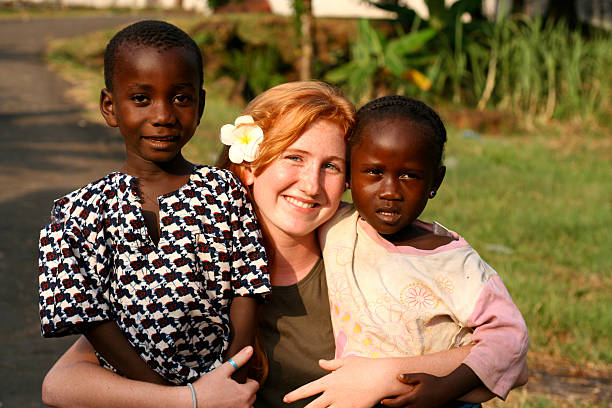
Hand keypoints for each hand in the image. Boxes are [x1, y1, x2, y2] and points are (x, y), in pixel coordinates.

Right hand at [192, 346, 258, 407]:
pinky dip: (235, 407)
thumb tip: (250, 349)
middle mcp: (244, 406)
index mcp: (244, 394)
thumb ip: (239, 360)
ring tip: (230, 397)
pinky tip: (226, 403)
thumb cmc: (206, 388)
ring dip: (242, 402)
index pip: (255, 385)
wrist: (192, 403)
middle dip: (245, 391)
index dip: (248, 381)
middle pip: (252, 397)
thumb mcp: (223, 370)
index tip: (239, 380)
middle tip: (232, 388)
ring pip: (247, 407)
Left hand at [283, 356, 406, 407]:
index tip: (285, 399)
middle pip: (313, 407)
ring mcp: (342, 403)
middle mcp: (333, 393)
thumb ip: (332, 364)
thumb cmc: (366, 366)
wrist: (382, 376)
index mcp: (330, 380)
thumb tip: (320, 362)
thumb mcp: (347, 362)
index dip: (295, 395)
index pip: (308, 389)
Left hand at [380, 373, 450, 407]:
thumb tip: (398, 376)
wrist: (447, 390)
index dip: (388, 403)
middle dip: (393, 407)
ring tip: (396, 404)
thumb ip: (409, 377)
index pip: (396, 404)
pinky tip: (407, 405)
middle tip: (385, 403)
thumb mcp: (421, 377)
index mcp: (413, 397)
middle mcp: (416, 406)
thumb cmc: (434, 382)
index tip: (383, 401)